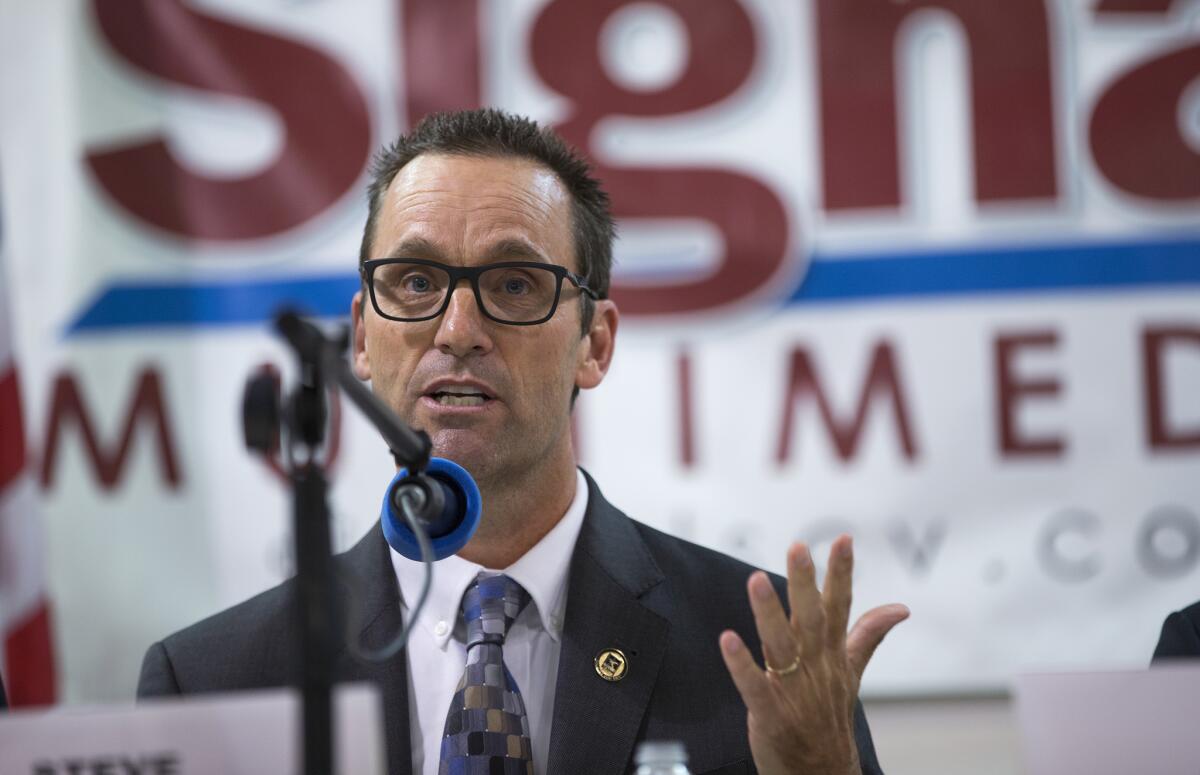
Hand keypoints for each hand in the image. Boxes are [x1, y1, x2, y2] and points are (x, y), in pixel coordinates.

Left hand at [718, 535, 908, 774]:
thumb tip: (900, 608)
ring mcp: (794, 693)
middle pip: (812, 620)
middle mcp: (816, 669)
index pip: (841, 608)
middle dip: (806, 583)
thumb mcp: (851, 674)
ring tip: (756, 579)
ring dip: (769, 613)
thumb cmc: (829, 719)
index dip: (841, 573)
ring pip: (782, 646)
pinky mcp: (771, 716)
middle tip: (799, 546)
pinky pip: (755, 687)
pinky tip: (728, 639)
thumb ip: (868, 637)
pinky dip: (742, 665)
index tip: (843, 539)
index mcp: (833, 656)